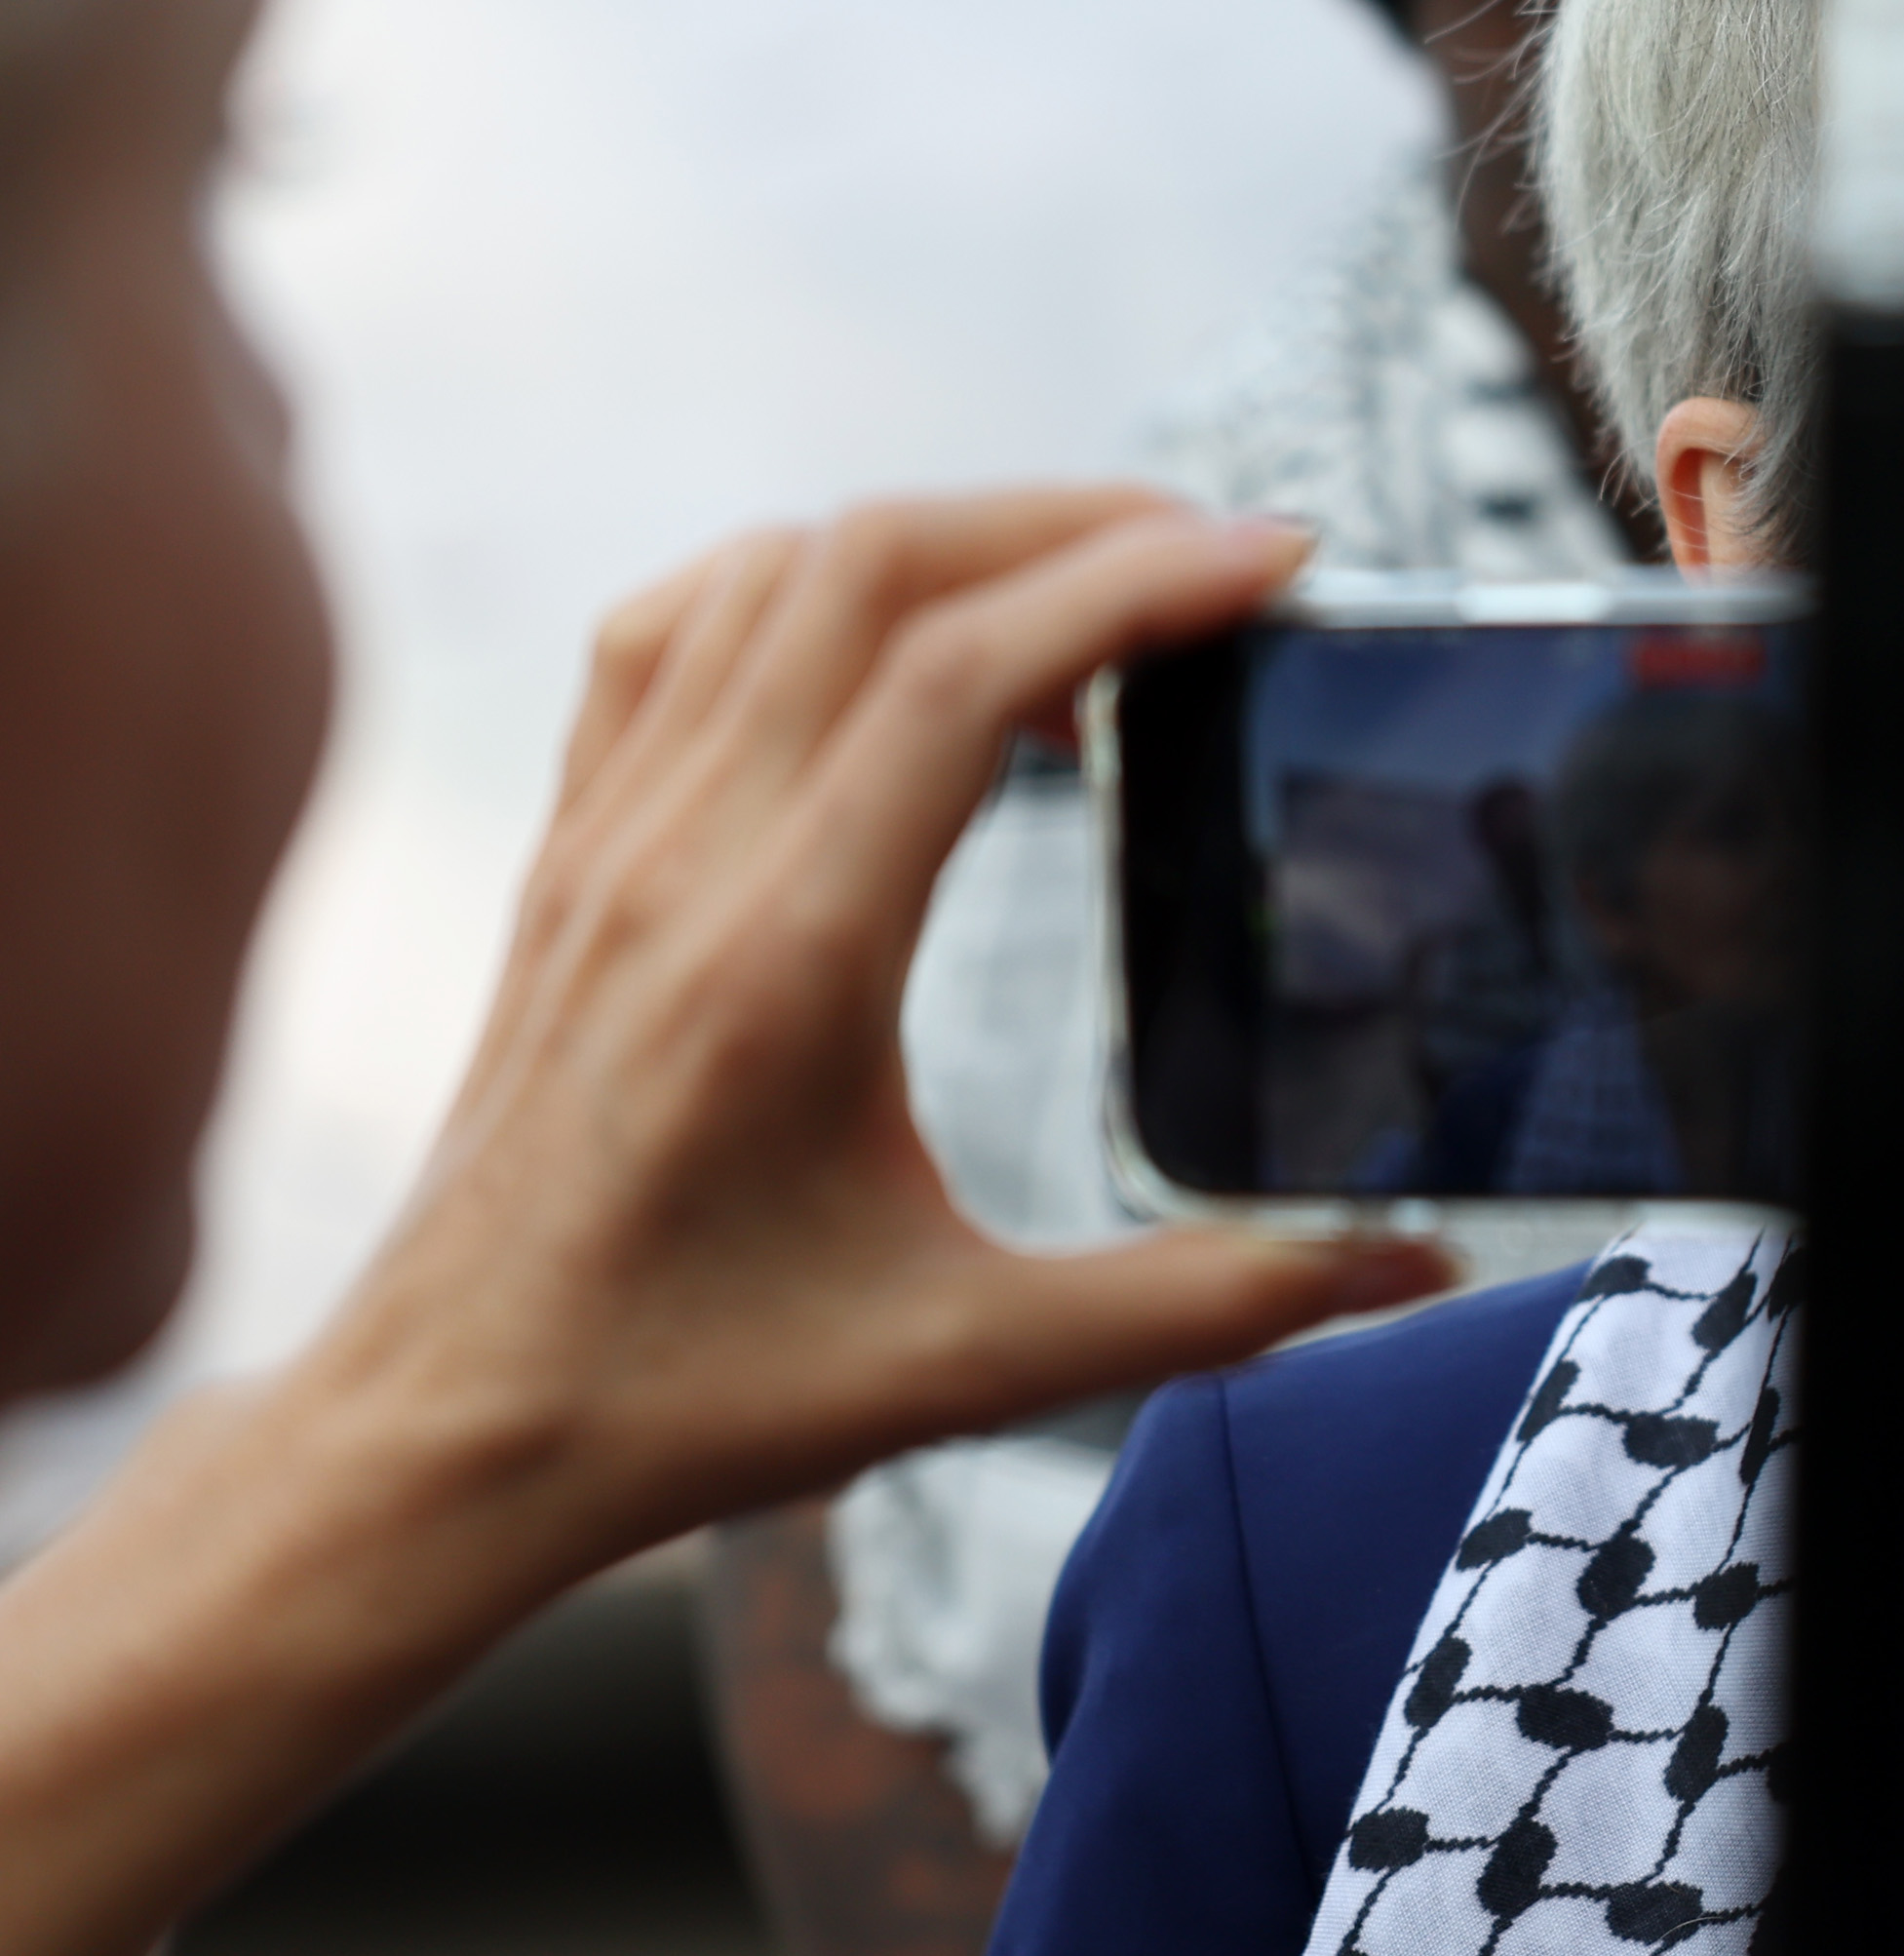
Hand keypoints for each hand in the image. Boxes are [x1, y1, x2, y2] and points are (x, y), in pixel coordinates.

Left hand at [307, 487, 1446, 1556]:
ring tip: (1091, 587)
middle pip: (874, 565)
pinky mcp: (573, 848)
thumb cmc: (689, 1400)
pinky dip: (803, 577)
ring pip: (775, 570)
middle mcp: (682, 863)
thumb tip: (1415, 1264)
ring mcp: (609, 839)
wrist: (438, 1434)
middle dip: (1072, 521)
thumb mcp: (971, 1369)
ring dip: (950, 535)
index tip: (1275, 560)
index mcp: (784, 963)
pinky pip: (672, 626)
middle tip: (1221, 558)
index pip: (963, 670)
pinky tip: (894, 631)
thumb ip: (1210, 1306)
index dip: (1136, 580)